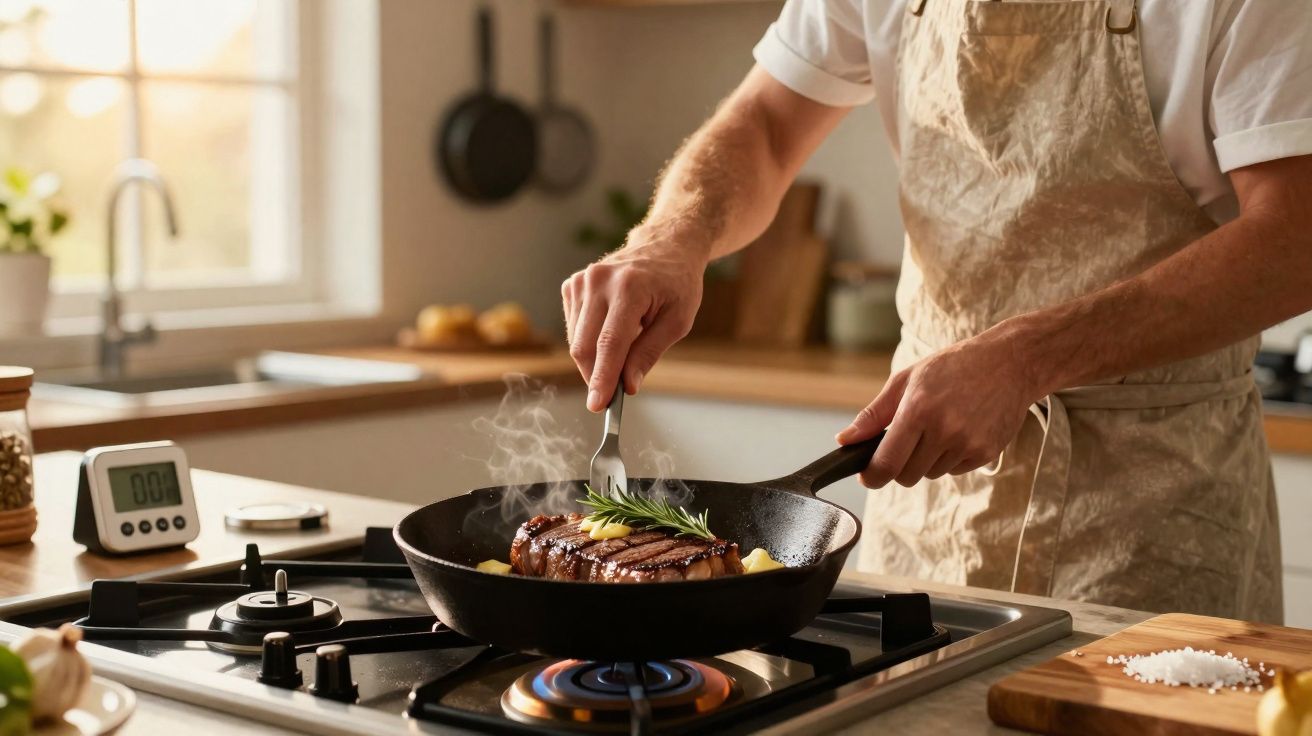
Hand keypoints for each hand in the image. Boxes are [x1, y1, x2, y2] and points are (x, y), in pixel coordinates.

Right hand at [562, 226, 707, 411]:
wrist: (665, 246)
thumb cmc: (677, 284)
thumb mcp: (678, 321)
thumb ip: (649, 353)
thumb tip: (627, 385)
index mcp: (629, 288)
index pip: (609, 343)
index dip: (602, 378)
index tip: (598, 405)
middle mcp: (599, 281)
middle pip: (585, 345)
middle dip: (596, 376)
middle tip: (611, 395)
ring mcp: (581, 281)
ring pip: (576, 340)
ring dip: (595, 359)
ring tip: (625, 348)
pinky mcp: (572, 285)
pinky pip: (574, 328)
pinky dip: (589, 341)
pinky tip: (611, 331)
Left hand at [836, 334, 1045, 487]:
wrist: (1009, 363)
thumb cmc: (953, 366)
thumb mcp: (907, 379)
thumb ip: (874, 414)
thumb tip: (844, 440)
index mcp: (917, 410)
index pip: (886, 463)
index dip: (871, 476)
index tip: (867, 475)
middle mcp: (943, 431)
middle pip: (906, 476)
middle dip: (899, 465)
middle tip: (907, 440)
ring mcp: (967, 444)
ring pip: (930, 474)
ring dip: (927, 459)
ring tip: (940, 426)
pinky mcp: (986, 453)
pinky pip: (954, 470)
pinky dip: (950, 458)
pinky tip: (960, 429)